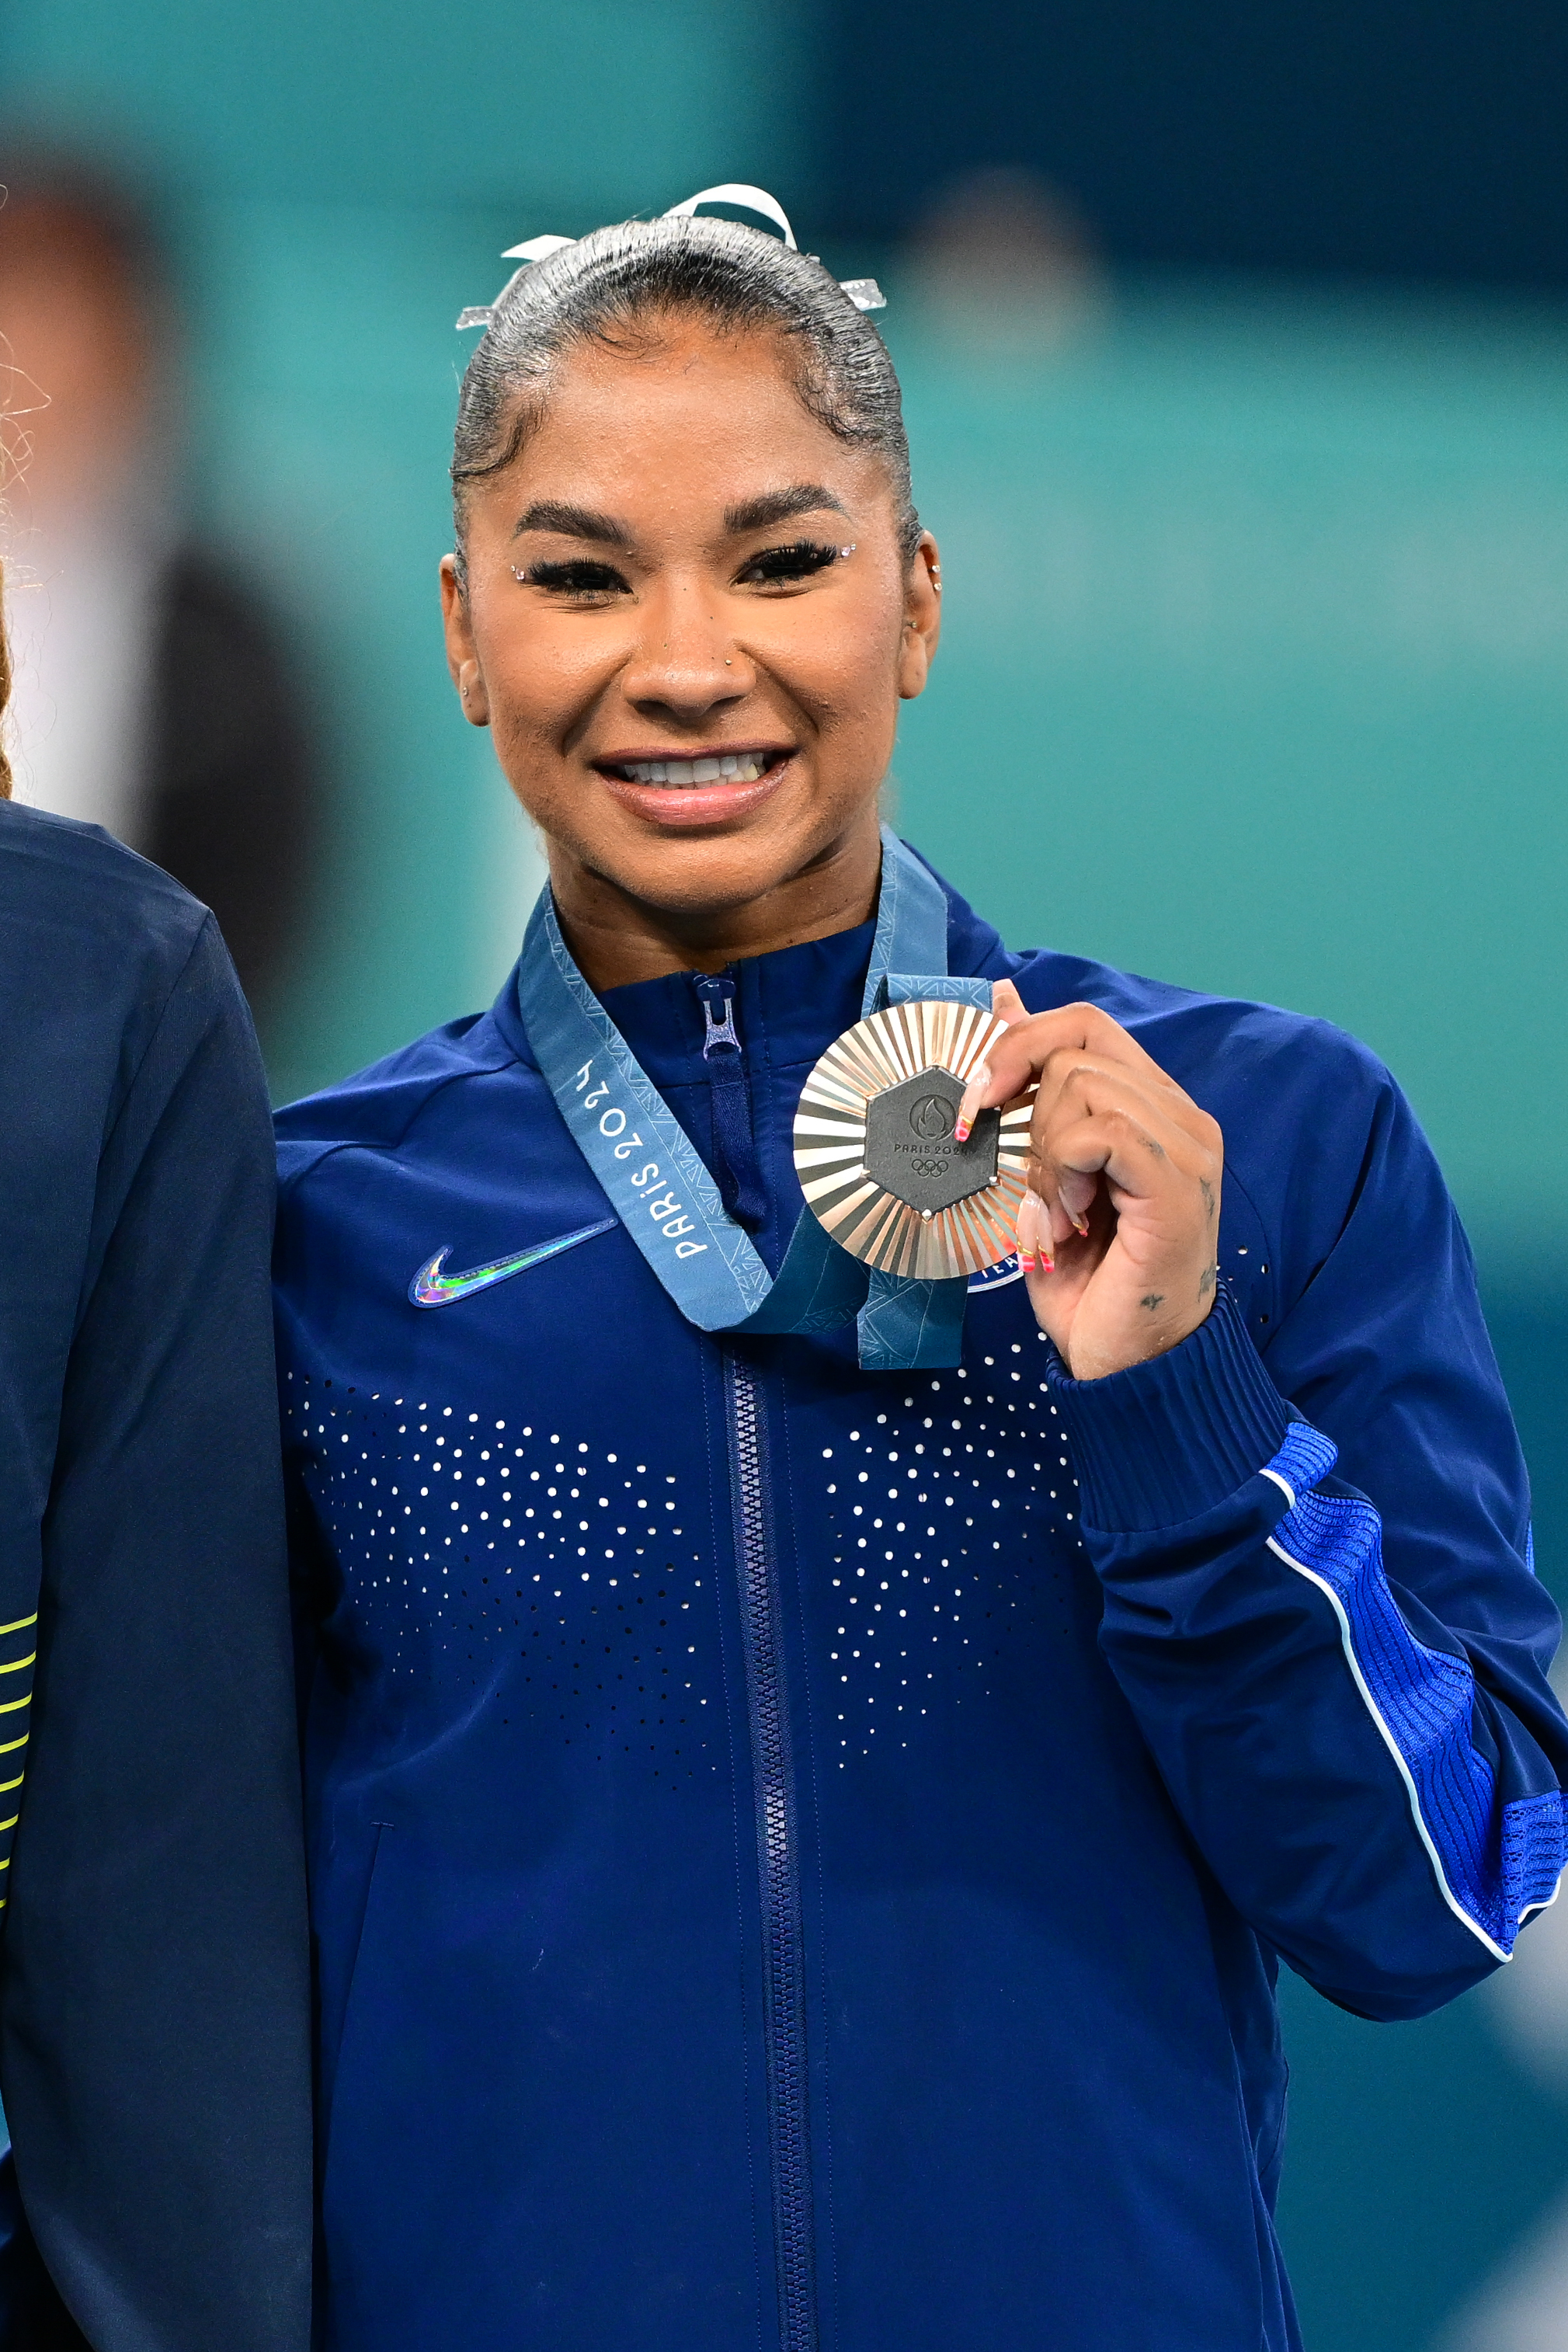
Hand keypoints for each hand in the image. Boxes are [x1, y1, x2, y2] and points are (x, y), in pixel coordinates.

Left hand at [956, 983, 1222, 1380]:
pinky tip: (1071, 1215)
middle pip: (1077, 1040)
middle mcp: (1181, 1117)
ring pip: (1083, 1081)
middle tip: (1013, 1163)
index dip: (1018, 1045)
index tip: (978, 1103)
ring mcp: (1187, 1148)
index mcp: (1154, 1107)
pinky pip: (1103, 1130)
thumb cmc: (1087, 1280)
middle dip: (1019, 1093)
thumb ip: (1029, 1089)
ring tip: (1058, 1208)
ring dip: (1044, 1147)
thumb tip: (999, 998)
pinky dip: (1065, 1167)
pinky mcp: (1178, 1185)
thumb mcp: (1039, 1172)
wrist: (1128, 1366)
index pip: (1084, 1024)